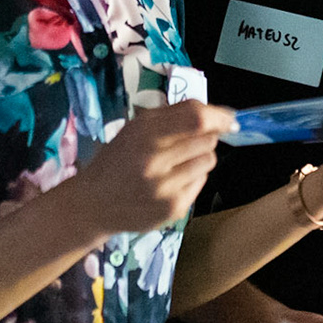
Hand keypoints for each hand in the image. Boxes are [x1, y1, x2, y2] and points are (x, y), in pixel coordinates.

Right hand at [61, 101, 236, 238]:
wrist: (93, 204)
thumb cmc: (118, 160)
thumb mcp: (135, 129)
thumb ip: (172, 116)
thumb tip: (218, 114)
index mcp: (144, 133)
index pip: (196, 119)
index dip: (219, 116)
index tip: (229, 119)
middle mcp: (155, 160)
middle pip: (207, 140)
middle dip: (205, 137)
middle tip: (186, 143)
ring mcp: (166, 187)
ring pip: (208, 161)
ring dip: (200, 157)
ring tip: (177, 163)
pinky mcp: (174, 208)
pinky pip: (201, 182)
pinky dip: (193, 178)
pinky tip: (172, 181)